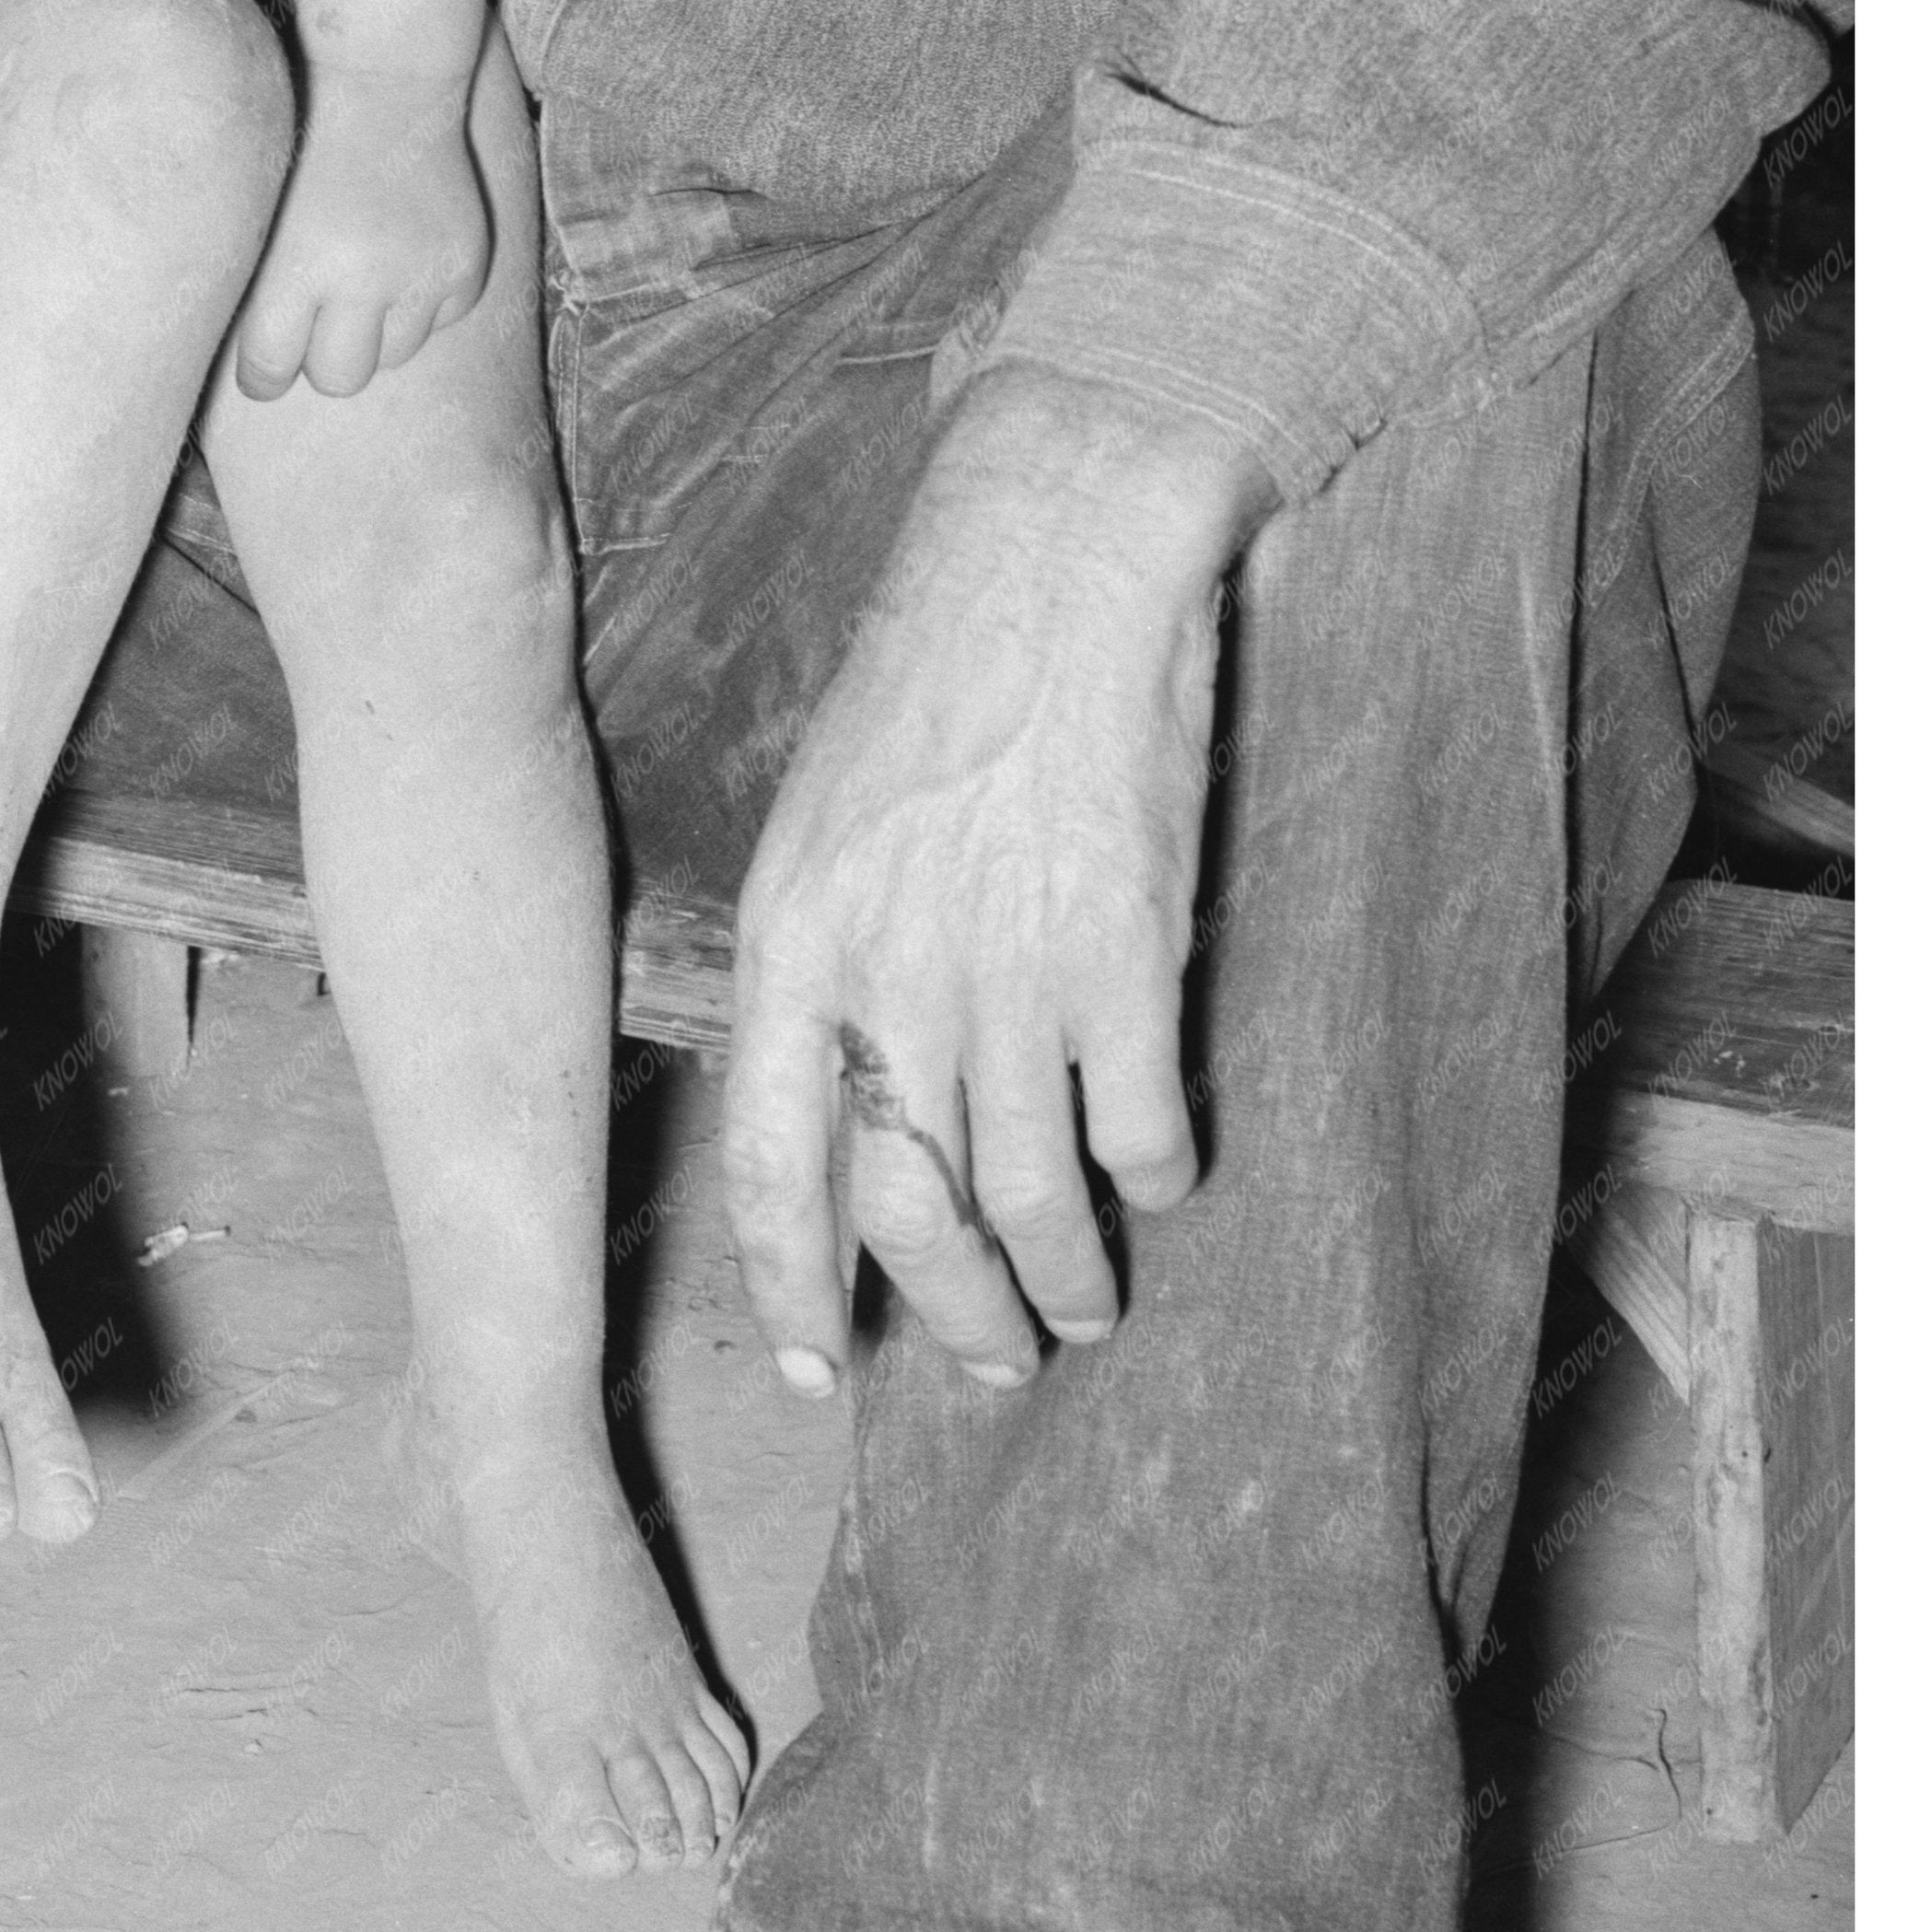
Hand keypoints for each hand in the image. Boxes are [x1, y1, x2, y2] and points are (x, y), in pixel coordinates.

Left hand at [228, 64, 490, 401]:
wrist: (385, 85)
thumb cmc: (304, 145)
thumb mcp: (263, 213)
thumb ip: (257, 289)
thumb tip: (256, 372)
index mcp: (297, 264)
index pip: (270, 368)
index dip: (262, 375)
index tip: (263, 370)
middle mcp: (363, 277)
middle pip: (338, 378)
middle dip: (321, 361)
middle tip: (314, 328)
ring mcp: (422, 274)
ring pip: (392, 356)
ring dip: (375, 331)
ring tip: (362, 278)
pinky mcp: (465, 267)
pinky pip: (439, 323)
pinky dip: (422, 304)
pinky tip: (405, 254)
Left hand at [719, 366, 1263, 1397]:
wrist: (1051, 561)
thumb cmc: (931, 676)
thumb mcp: (824, 815)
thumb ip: (828, 958)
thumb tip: (846, 1094)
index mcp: (793, 936)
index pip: (768, 1163)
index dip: (787, 1286)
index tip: (816, 1369)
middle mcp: (888, 973)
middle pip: (911, 1209)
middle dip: (959, 1310)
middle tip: (997, 1357)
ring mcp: (1010, 972)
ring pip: (1032, 1194)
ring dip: (1068, 1275)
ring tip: (1090, 1302)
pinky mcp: (1127, 957)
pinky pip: (1141, 1128)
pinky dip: (1156, 1178)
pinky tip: (1162, 1180)